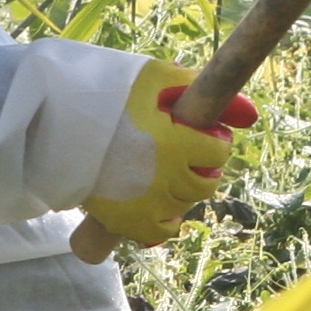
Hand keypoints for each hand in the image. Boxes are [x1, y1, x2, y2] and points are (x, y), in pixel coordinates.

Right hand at [80, 61, 257, 247]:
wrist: (58, 121)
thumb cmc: (111, 94)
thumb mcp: (158, 79)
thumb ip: (203, 91)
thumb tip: (251, 115)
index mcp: (178, 140)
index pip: (219, 150)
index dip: (210, 139)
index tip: (195, 132)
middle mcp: (167, 176)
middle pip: (206, 182)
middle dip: (197, 166)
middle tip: (175, 152)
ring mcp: (148, 203)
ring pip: (185, 206)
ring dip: (178, 190)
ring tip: (156, 170)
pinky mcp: (127, 222)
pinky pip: (162, 231)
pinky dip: (163, 219)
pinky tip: (153, 199)